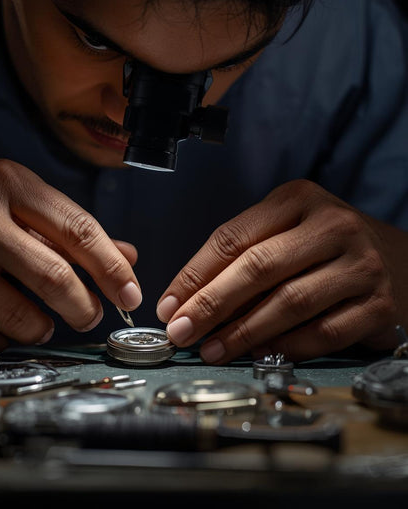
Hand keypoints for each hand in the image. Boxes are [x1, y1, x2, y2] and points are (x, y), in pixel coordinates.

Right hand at [0, 159, 141, 350]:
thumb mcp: (14, 201)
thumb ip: (69, 229)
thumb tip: (126, 256)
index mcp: (8, 182)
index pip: (79, 228)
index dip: (112, 267)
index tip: (130, 292)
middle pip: (53, 275)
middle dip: (84, 307)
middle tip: (90, 316)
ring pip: (17, 313)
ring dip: (44, 328)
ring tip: (48, 324)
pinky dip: (3, 338)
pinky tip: (7, 328)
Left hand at [157, 179, 407, 363]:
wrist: (397, 260)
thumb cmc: (323, 247)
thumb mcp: (284, 232)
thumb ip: (241, 257)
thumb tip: (186, 302)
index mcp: (297, 200)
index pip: (232, 238)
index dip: (194, 275)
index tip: (169, 305)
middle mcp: (332, 226)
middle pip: (257, 268)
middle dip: (210, 304)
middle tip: (181, 332)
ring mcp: (360, 265)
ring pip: (288, 302)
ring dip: (242, 332)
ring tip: (210, 350)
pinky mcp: (379, 305)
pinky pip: (322, 333)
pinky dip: (285, 346)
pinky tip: (256, 354)